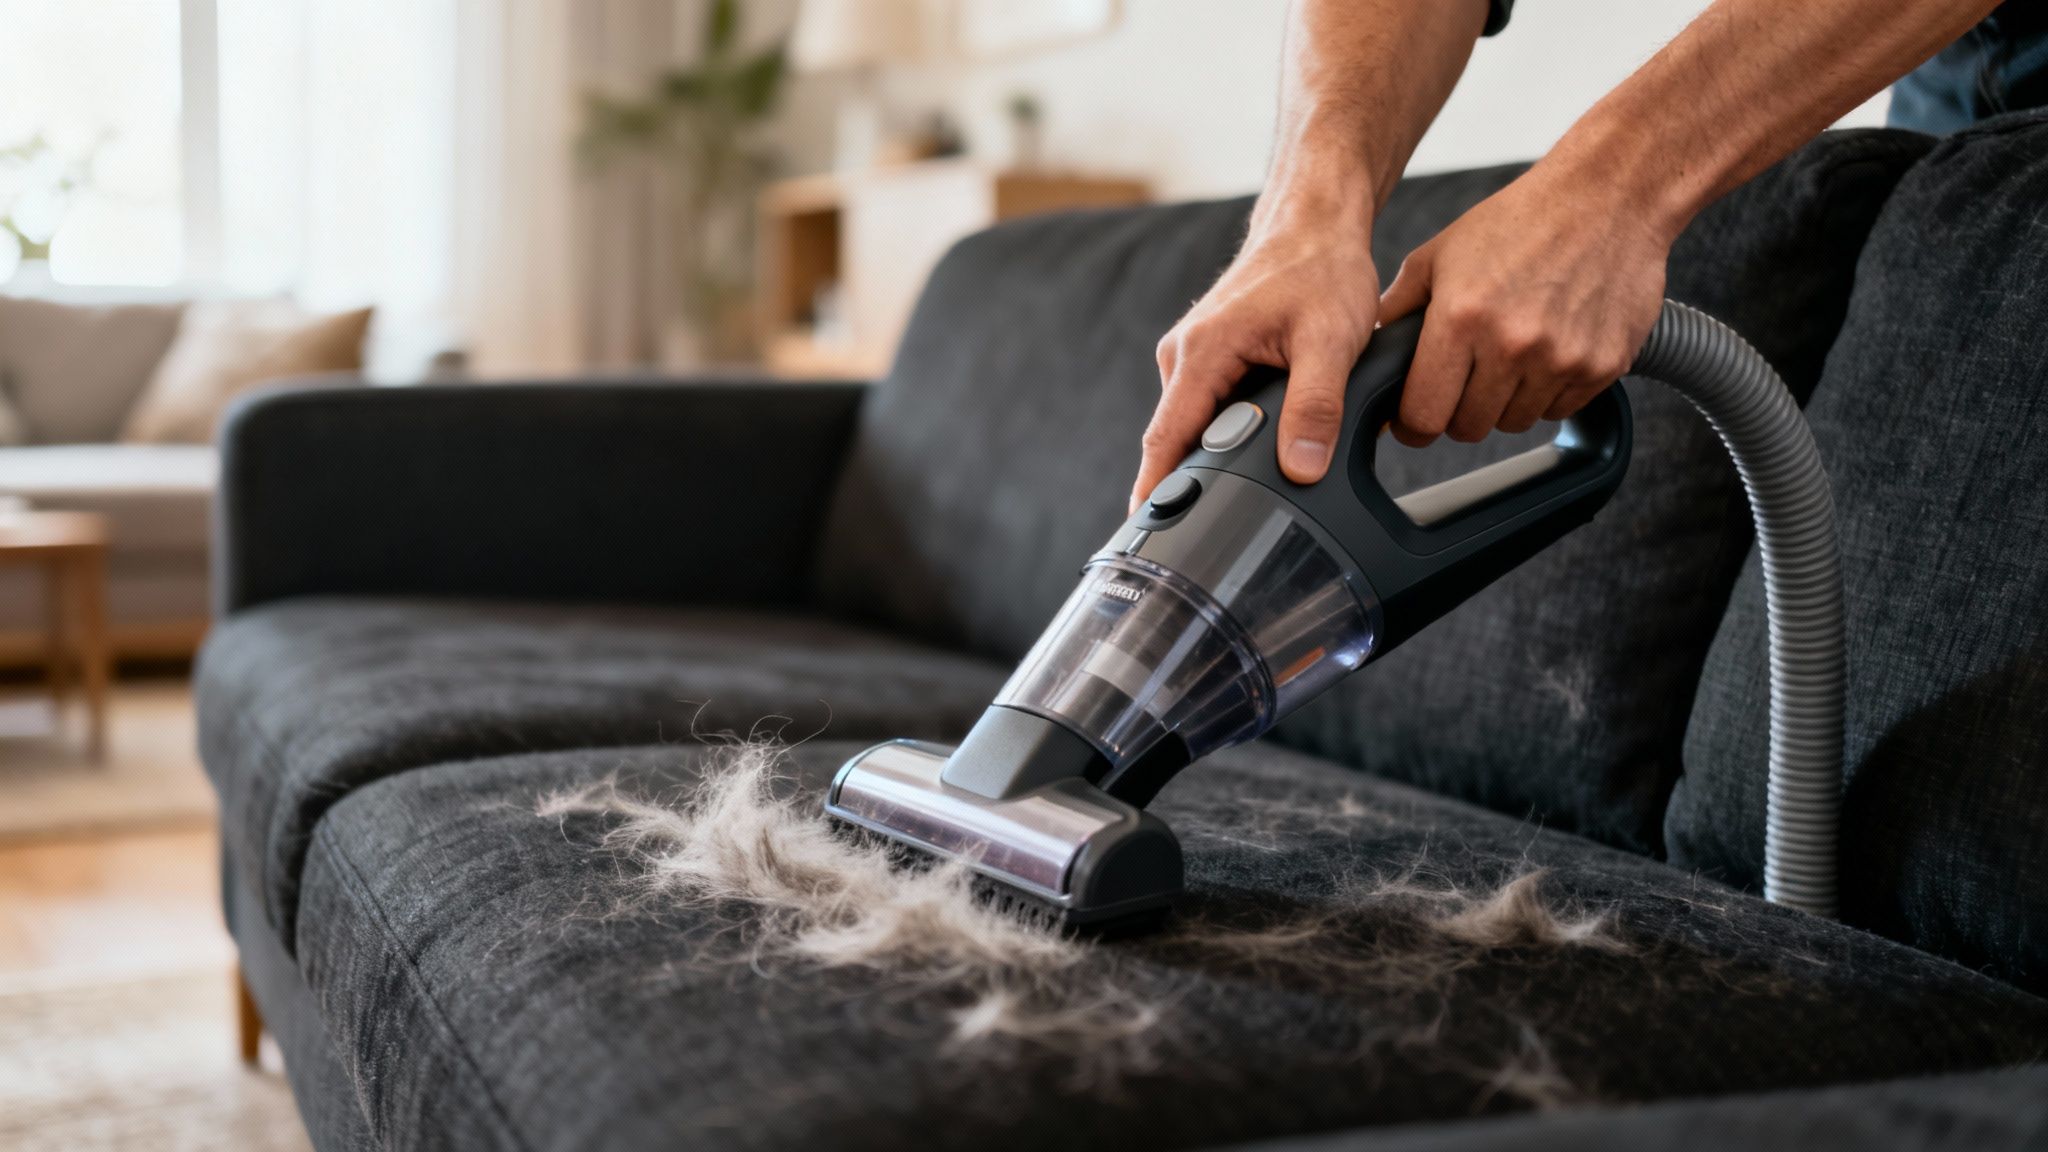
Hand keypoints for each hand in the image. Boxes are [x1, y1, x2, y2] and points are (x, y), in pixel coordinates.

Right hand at [1134, 214, 1379, 511]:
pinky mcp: (1210, 359)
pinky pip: (1208, 410)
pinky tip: (1257, 448)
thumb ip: (1316, 407)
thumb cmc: (1320, 270)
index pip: (1166, 439)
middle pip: (1177, 440)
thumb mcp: (1331, 342)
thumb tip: (1302, 468)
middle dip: (1196, 483)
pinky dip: (1228, 433)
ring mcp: (1193, 357)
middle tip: (1219, 529)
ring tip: (1250, 488)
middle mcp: (1183, 356)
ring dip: (1218, 456)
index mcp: (1201, 353)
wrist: (1315, 225)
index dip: (1156, 489)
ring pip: (1196, 426)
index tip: (1143, 533)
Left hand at [1377, 161, 1673, 446]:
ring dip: (1504, 404)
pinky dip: (1547, 393)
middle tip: (1463, 385)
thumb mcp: (1440, 255)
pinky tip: (1546, 352)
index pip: (1423, 414)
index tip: (1414, 421)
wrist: (1609, 196)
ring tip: (1508, 358)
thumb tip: (1365, 353)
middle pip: (1469, 427)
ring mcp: (1561, 358)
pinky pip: (1559, 409)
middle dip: (1457, 414)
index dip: (1412, 425)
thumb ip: (1399, 308)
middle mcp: (1512, 344)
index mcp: (1461, 318)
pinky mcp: (1603, 365)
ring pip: (1514, 422)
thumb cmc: (1520, 221)